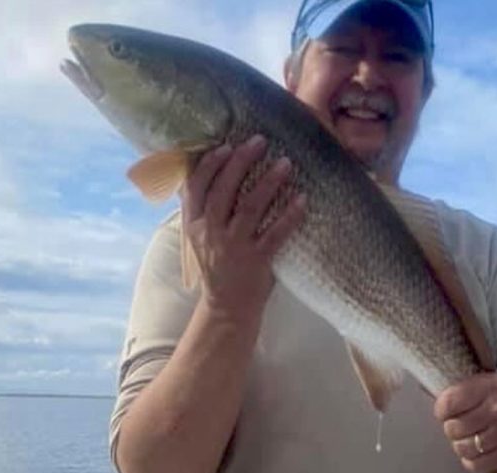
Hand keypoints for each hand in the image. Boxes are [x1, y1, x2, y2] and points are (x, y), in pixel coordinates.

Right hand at [179, 135, 305, 321]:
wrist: (227, 307)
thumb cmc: (220, 264)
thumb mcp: (202, 235)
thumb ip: (208, 208)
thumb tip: (222, 169)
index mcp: (194, 224)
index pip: (196, 187)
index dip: (210, 164)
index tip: (227, 145)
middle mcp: (210, 233)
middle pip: (224, 190)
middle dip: (241, 162)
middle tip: (260, 141)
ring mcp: (233, 247)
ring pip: (250, 208)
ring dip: (268, 182)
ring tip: (285, 163)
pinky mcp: (257, 261)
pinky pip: (275, 234)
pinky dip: (289, 215)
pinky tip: (302, 199)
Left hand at [434, 369, 496, 472]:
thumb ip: (475, 387)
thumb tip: (444, 398)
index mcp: (490, 385)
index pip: (448, 401)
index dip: (442, 409)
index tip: (447, 411)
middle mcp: (495, 408)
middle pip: (453, 427)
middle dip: (452, 428)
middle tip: (461, 425)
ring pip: (462, 447)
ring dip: (461, 445)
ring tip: (470, 439)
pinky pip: (476, 464)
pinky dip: (472, 461)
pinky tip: (479, 452)